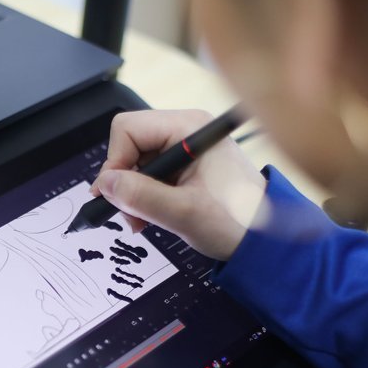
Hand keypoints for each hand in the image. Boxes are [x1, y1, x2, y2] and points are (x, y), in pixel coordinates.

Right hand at [91, 109, 267, 260]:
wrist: (263, 239)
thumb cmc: (237, 222)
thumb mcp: (184, 213)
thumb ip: (141, 197)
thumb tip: (105, 184)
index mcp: (189, 128)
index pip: (128, 129)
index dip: (115, 162)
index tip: (116, 195)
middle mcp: (185, 131)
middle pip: (129, 145)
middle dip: (123, 182)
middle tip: (131, 215)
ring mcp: (184, 147)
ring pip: (135, 162)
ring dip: (132, 194)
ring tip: (142, 221)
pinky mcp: (183, 165)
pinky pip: (148, 174)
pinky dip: (142, 197)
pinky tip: (150, 216)